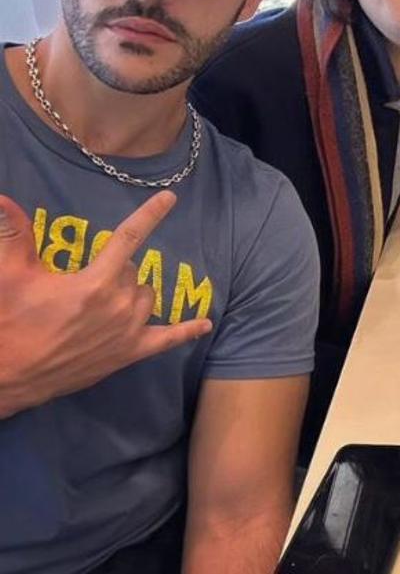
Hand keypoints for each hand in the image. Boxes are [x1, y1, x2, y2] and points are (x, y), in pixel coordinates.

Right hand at [0, 191, 212, 417]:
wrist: (9, 377)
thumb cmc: (11, 324)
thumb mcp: (10, 276)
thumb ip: (12, 235)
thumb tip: (3, 198)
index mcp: (96, 282)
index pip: (129, 238)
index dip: (150, 214)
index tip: (170, 198)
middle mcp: (120, 304)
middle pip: (133, 270)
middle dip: (115, 269)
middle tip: (83, 283)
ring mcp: (129, 330)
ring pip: (148, 296)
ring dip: (133, 292)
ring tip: (103, 301)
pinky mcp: (129, 354)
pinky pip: (167, 339)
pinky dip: (186, 331)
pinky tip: (204, 324)